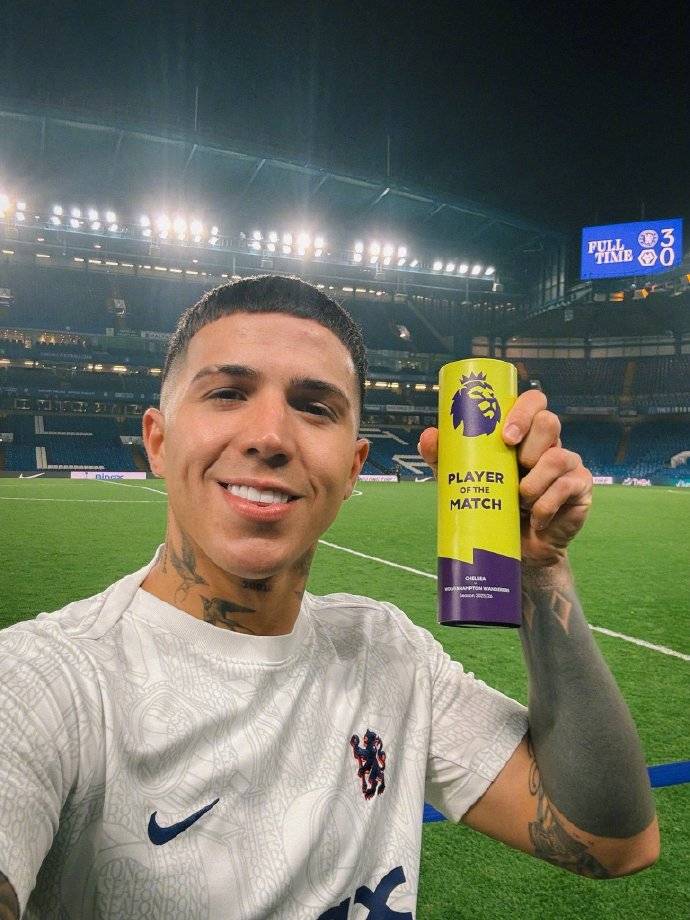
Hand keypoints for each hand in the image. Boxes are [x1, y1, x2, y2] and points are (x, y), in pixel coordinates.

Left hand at [417, 390, 592, 567]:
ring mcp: (568, 463)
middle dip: (529, 444)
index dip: (522, 411)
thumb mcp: (463, 478)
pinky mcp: (580, 488)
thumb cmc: (491, 504)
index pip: (533, 402)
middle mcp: (549, 443)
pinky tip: (536, 518)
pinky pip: (567, 487)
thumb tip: (430, 436)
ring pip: (557, 457)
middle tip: (514, 467)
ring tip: (520, 501)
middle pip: (549, 422)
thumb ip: (445, 457)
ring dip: (533, 482)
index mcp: (524, 433)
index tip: (505, 436)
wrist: (515, 548)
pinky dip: (546, 505)